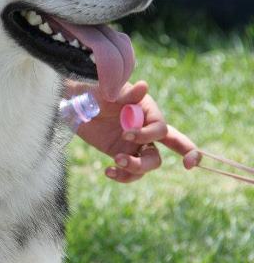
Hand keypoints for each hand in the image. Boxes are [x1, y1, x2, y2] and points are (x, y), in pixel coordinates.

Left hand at [68, 80, 197, 182]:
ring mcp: (135, 144)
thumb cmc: (93, 90)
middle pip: (170, 145)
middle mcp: (146, 128)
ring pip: (151, 163)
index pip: (160, 128)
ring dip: (137, 167)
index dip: (150, 135)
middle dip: (185, 153)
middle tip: (189, 165)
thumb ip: (126, 93)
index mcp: (147, 111)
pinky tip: (108, 171)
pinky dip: (123, 176)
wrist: (73, 102)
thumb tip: (144, 86)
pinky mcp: (121, 154)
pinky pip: (131, 172)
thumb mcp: (108, 90)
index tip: (127, 134)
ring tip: (116, 161)